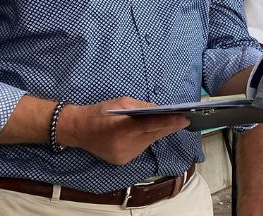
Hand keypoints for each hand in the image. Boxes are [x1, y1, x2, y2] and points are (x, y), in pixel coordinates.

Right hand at [57, 98, 188, 164]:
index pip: (152, 126)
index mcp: (123, 129)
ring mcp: (124, 156)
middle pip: (153, 135)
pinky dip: (145, 139)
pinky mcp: (122, 161)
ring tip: (167, 122)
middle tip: (184, 119)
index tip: (185, 119)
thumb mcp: (121, 103)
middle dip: (168, 127)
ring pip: (147, 142)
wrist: (77, 130)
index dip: (170, 123)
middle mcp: (125, 146)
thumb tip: (160, 109)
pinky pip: (140, 148)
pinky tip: (147, 132)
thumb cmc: (99, 112)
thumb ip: (142, 106)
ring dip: (155, 132)